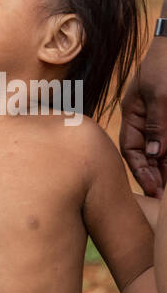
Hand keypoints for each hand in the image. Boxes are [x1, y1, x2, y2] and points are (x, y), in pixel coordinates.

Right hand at [121, 25, 166, 196]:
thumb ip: (158, 125)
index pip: (130, 149)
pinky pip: (166, 139)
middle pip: (144, 154)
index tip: (154, 189)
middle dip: (153, 175)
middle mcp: (144, 118)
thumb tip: (152, 156)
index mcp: (132, 113)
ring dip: (164, 166)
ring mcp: (159, 117)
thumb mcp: (161, 95)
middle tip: (164, 197)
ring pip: (159, 149)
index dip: (140, 171)